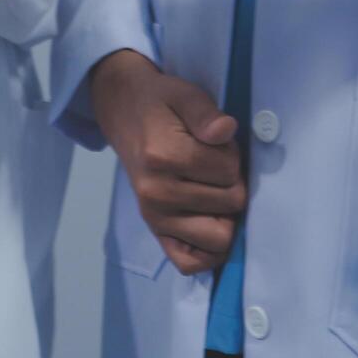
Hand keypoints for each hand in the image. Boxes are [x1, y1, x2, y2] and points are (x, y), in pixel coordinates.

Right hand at [90, 49, 245, 274]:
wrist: (125, 112)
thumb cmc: (160, 103)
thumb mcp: (184, 95)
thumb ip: (205, 113)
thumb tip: (225, 130)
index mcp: (164, 156)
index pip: (229, 170)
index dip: (233, 154)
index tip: (216, 144)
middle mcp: (156, 193)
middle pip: (231, 203)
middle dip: (232, 182)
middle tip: (214, 165)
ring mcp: (155, 217)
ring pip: (220, 237)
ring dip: (226, 213)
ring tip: (212, 189)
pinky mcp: (155, 232)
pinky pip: (190, 262)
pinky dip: (208, 251)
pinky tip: (211, 223)